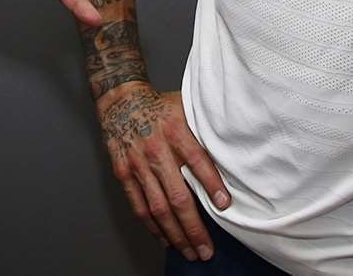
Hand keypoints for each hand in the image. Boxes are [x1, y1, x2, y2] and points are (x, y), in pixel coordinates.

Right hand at [97, 82, 230, 262]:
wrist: (121, 100)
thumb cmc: (160, 107)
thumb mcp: (185, 110)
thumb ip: (202, 133)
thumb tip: (231, 157)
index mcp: (175, 130)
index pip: (197, 160)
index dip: (211, 184)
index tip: (225, 205)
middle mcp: (156, 150)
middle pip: (177, 195)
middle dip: (193, 227)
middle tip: (206, 249)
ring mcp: (138, 164)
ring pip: (158, 208)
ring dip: (175, 234)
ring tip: (189, 251)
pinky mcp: (124, 174)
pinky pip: (139, 206)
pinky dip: (153, 227)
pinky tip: (165, 239)